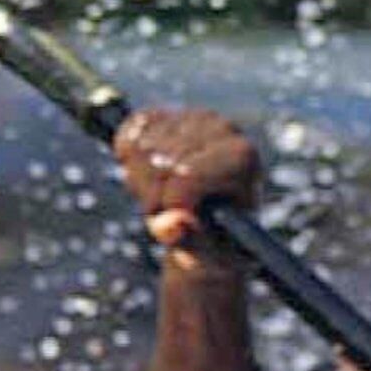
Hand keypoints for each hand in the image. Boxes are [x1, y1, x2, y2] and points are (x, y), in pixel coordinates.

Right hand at [111, 105, 260, 271]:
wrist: (211, 229)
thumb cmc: (216, 246)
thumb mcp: (206, 255)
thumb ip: (191, 242)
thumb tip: (174, 225)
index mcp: (243, 159)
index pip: (185, 175)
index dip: (170, 205)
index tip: (180, 222)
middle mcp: (223, 128)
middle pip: (159, 162)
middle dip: (154, 197)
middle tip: (169, 213)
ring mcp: (194, 118)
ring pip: (140, 146)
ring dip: (140, 182)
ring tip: (163, 197)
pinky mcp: (170, 114)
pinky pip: (129, 132)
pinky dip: (128, 157)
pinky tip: (150, 174)